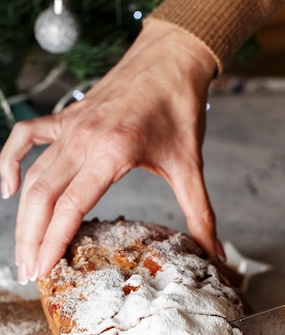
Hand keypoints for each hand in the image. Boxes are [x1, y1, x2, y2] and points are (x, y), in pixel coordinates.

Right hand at [0, 19, 219, 282]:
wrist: (170, 59)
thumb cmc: (179, 109)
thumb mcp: (190, 166)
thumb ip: (200, 213)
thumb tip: (214, 252)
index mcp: (111, 153)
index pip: (70, 207)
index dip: (52, 243)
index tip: (43, 272)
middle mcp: (82, 140)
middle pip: (41, 197)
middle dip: (31, 240)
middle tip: (29, 275)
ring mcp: (69, 126)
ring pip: (32, 176)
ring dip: (22, 216)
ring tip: (22, 250)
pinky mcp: (66, 117)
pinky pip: (25, 138)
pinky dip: (11, 161)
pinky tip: (9, 188)